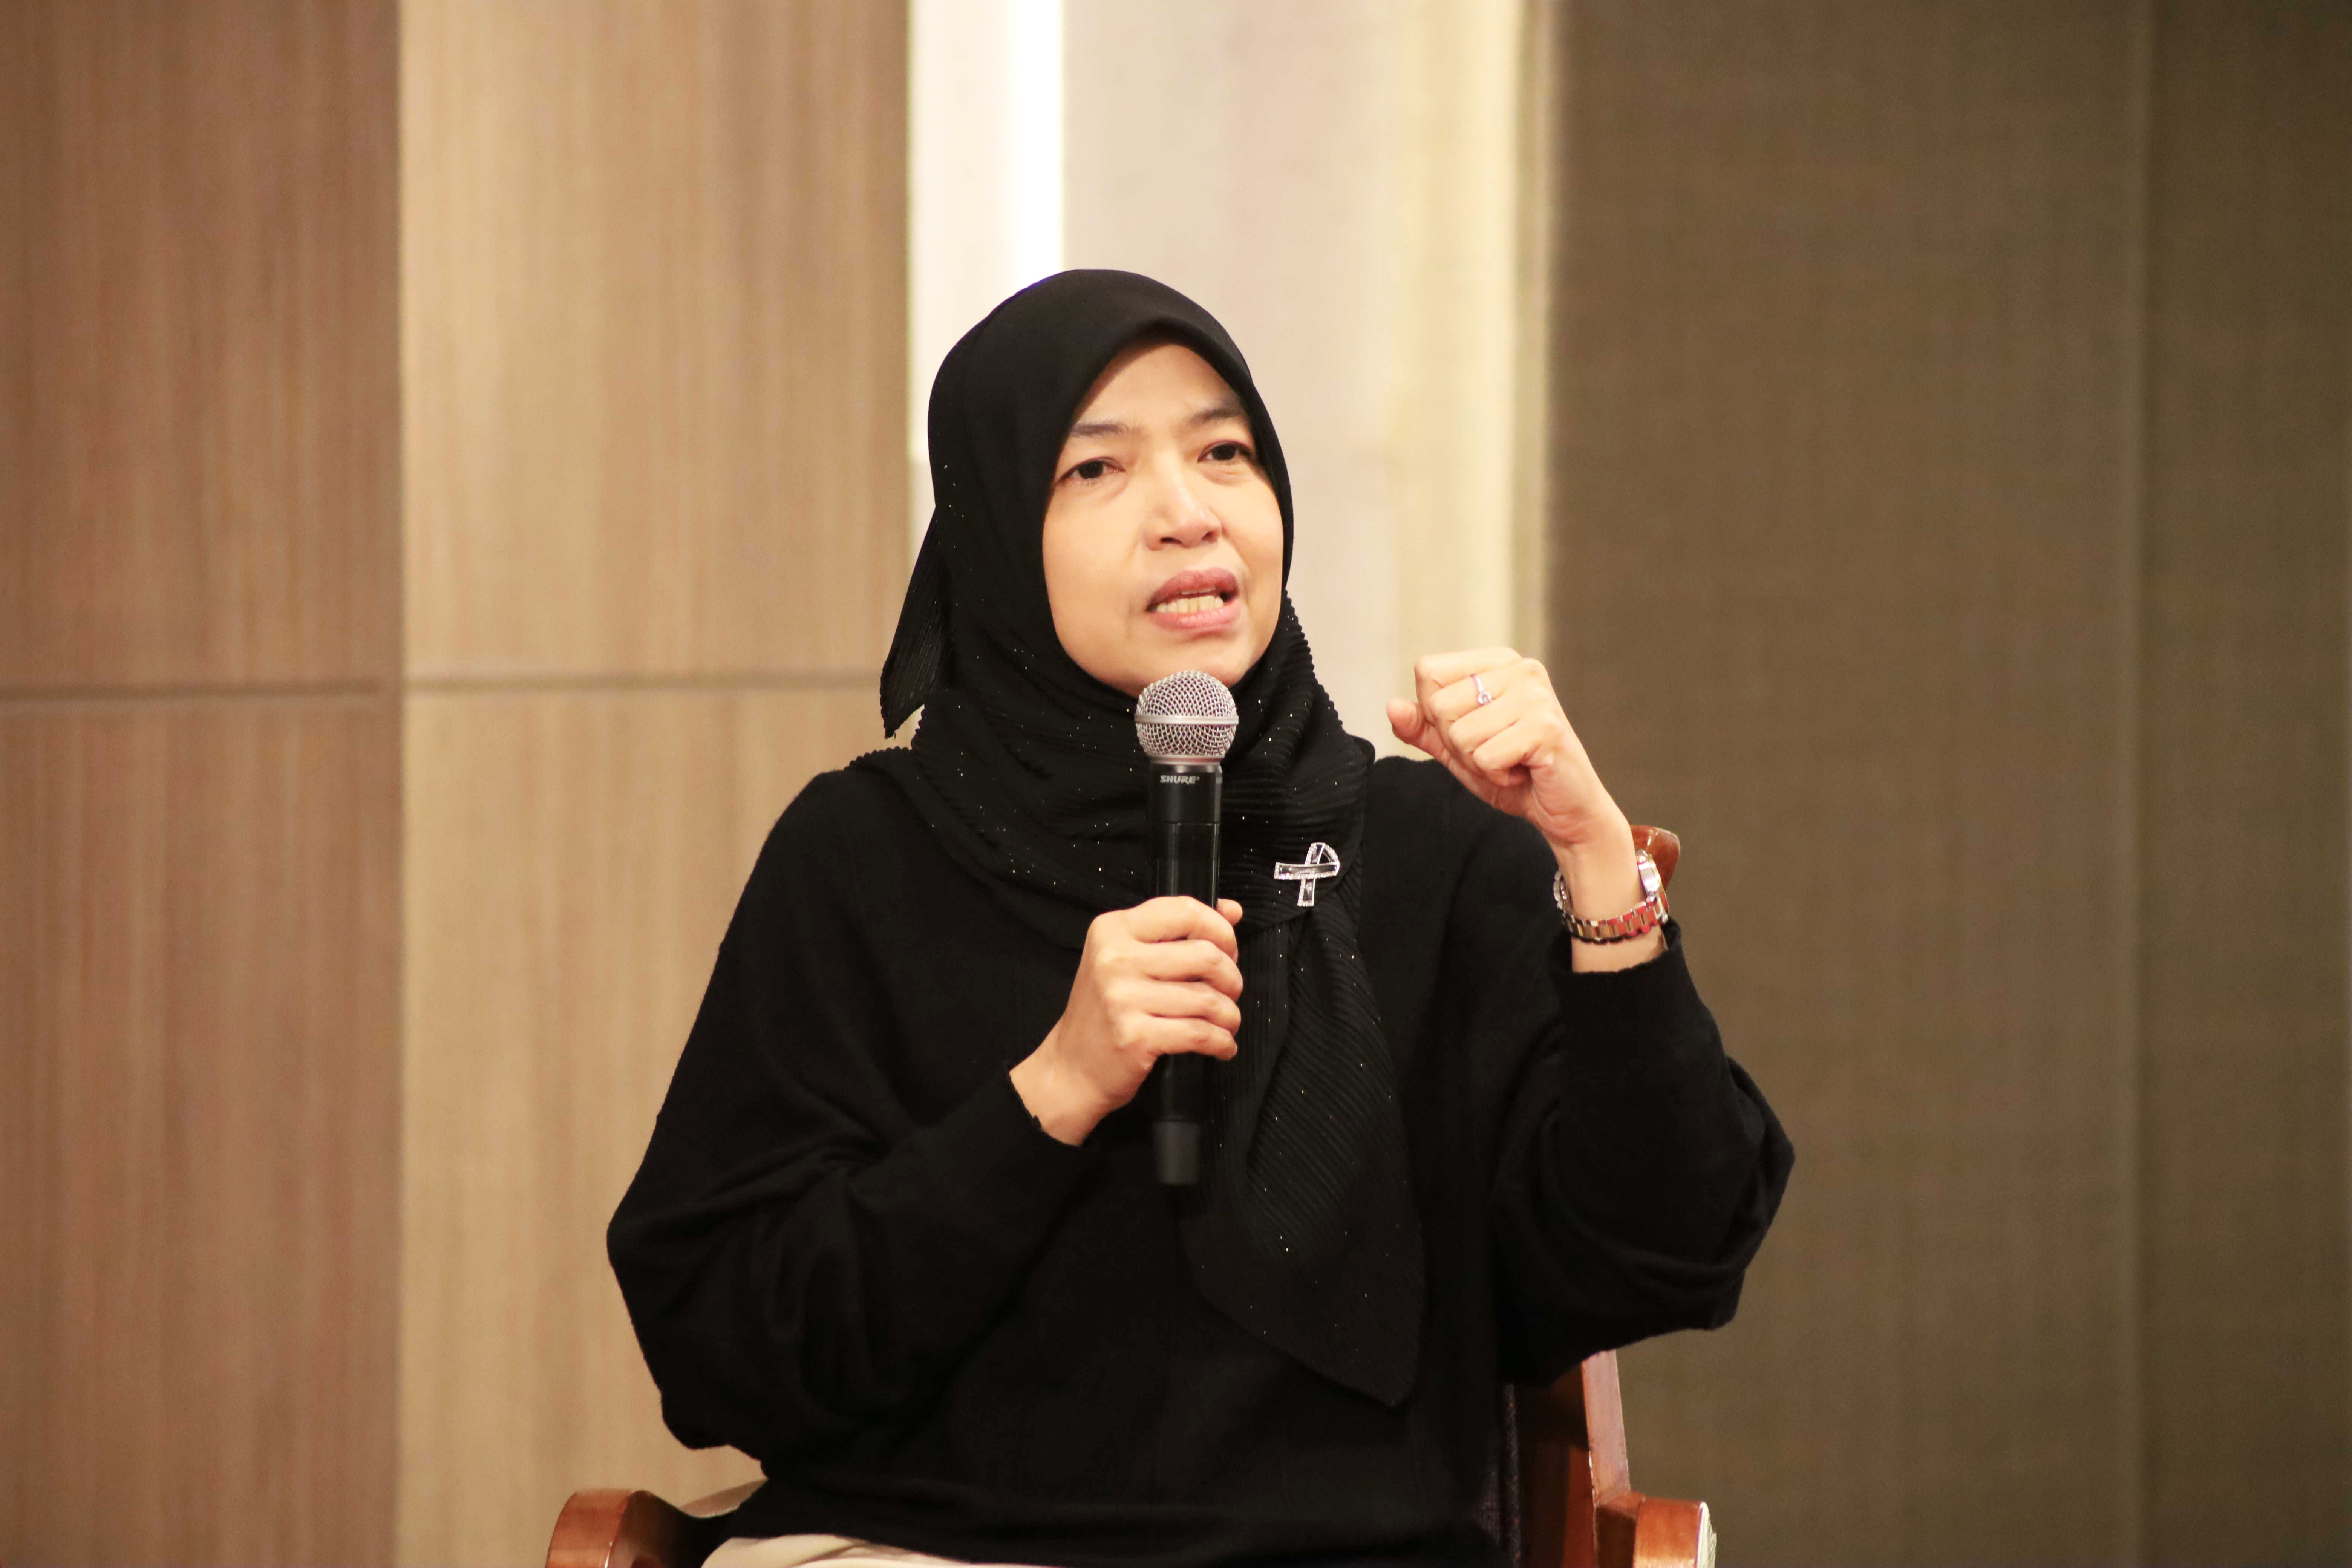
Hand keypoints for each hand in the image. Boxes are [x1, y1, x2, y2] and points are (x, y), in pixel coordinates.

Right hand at [1011, 896, 1244, 1143]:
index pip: (1185, 910)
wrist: (1072, 1066)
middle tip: (1230, 992)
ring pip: (1207, 998)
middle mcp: (1115, 959)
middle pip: (1205, 956)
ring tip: (1226, 1021)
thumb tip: (1232, 911)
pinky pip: (1199, 1034)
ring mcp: (1122, 998)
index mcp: (1113, 929)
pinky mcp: (1135, 1036)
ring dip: (1229, 1014)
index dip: (1220, 930)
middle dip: (1232, 977)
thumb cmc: (1105, 1011)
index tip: (1228, 950)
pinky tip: (1221, 1045)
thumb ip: (1178, 930)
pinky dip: (1221, 1042)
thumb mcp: (1128, 957)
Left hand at [1386, 648, 1624, 853]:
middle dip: (1457, 744)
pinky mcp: (1544, 727)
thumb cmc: (1514, 773)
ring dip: (1479, 762)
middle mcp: (1518, 668)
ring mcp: (1535, 695)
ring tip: (1510, 760)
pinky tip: (1522, 770)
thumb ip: (1423, 728)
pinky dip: (1497, 775)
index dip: (1436, 715)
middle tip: (1495, 751)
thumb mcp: (1457, 749)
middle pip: (1439, 705)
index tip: (1473, 731)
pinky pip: (1486, 756)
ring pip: (1460, 734)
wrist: (1564, 809)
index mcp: (1495, 662)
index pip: (1428, 672)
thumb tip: (1392, 706)